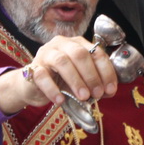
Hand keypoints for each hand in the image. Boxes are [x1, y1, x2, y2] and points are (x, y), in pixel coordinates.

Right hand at [0, 35, 116, 113]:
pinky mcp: (33, 68)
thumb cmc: (61, 81)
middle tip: (97, 94)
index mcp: (78, 43)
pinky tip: (60, 100)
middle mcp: (62, 44)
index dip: (106, 71)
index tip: (111, 89)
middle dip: (91, 75)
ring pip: (62, 61)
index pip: (96, 53)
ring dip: (76, 80)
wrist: (34, 87)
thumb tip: (109, 92)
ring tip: (83, 97)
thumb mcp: (82, 80)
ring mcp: (46, 54)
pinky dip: (53, 89)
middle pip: (79, 54)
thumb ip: (95, 83)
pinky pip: (42, 76)